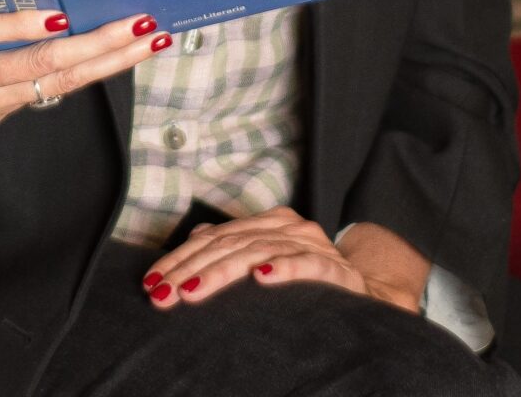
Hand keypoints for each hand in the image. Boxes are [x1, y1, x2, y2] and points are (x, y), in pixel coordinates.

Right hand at [0, 9, 168, 181]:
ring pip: (59, 81)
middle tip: (137, 21)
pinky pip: (55, 91)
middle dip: (95, 42)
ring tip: (148, 39)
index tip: (60, 15)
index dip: (19, 27)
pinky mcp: (4, 116)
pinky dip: (92, 72)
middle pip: (38, 62)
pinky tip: (122, 57)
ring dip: (109, 60)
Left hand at [138, 208, 426, 314]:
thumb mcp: (268, 260)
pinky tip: (263, 278)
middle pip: (230, 244)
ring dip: (222, 273)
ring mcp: (315, 246)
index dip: (181, 258)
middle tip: (162, 292)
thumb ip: (234, 246)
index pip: (215, 238)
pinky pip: (309, 266)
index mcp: (270, 223)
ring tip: (191, 290)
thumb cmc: (311, 282)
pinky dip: (285, 269)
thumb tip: (195, 236)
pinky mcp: (338, 271)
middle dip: (190, 269)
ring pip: (259, 253)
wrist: (370, 297)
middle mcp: (290, 227)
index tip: (151, 282)